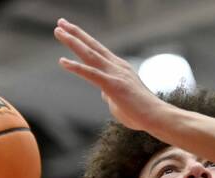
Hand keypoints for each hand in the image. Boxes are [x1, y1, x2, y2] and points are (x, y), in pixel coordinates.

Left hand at [54, 18, 168, 131]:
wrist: (156, 117)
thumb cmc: (141, 113)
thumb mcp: (121, 101)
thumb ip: (110, 95)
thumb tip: (103, 94)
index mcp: (120, 69)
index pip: (98, 51)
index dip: (84, 40)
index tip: (70, 31)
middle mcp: (117, 67)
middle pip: (92, 47)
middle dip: (75, 34)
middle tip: (60, 23)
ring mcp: (115, 74)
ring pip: (90, 54)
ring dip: (73, 42)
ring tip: (58, 31)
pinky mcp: (113, 85)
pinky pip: (91, 74)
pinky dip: (76, 67)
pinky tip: (62, 61)